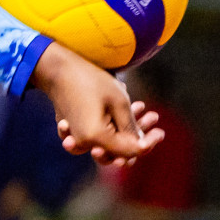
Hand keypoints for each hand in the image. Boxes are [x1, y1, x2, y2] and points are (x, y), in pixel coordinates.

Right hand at [30, 43, 162, 164]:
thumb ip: (131, 127)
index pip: (128, 151)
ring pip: (108, 143)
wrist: (58, 68)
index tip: (161, 131)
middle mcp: (83, 142)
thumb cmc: (90, 81)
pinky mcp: (73, 129)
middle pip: (117, 152)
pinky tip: (123, 106)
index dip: (147, 144)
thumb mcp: (119, 102)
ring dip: (125, 129)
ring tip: (139, 107)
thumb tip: (140, 145)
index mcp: (95, 138)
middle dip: (137, 136)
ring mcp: (76, 137)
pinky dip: (110, 124)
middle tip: (152, 119)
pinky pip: (95, 135)